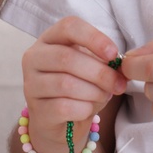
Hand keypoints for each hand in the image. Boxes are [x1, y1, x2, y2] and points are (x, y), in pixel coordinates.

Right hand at [22, 16, 126, 152]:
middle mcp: (34, 58)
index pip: (68, 27)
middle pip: (67, 58)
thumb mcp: (92, 70)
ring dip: (93, 92)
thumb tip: (121, 67)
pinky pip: (63, 107)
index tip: (114, 54)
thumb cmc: (79, 91)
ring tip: (103, 97)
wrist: (62, 125)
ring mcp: (31, 84)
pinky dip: (84, 109)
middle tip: (118, 85)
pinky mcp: (35, 109)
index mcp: (49, 39)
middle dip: (99, 72)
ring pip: (65, 84)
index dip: (93, 38)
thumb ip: (104, 63)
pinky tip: (87, 110)